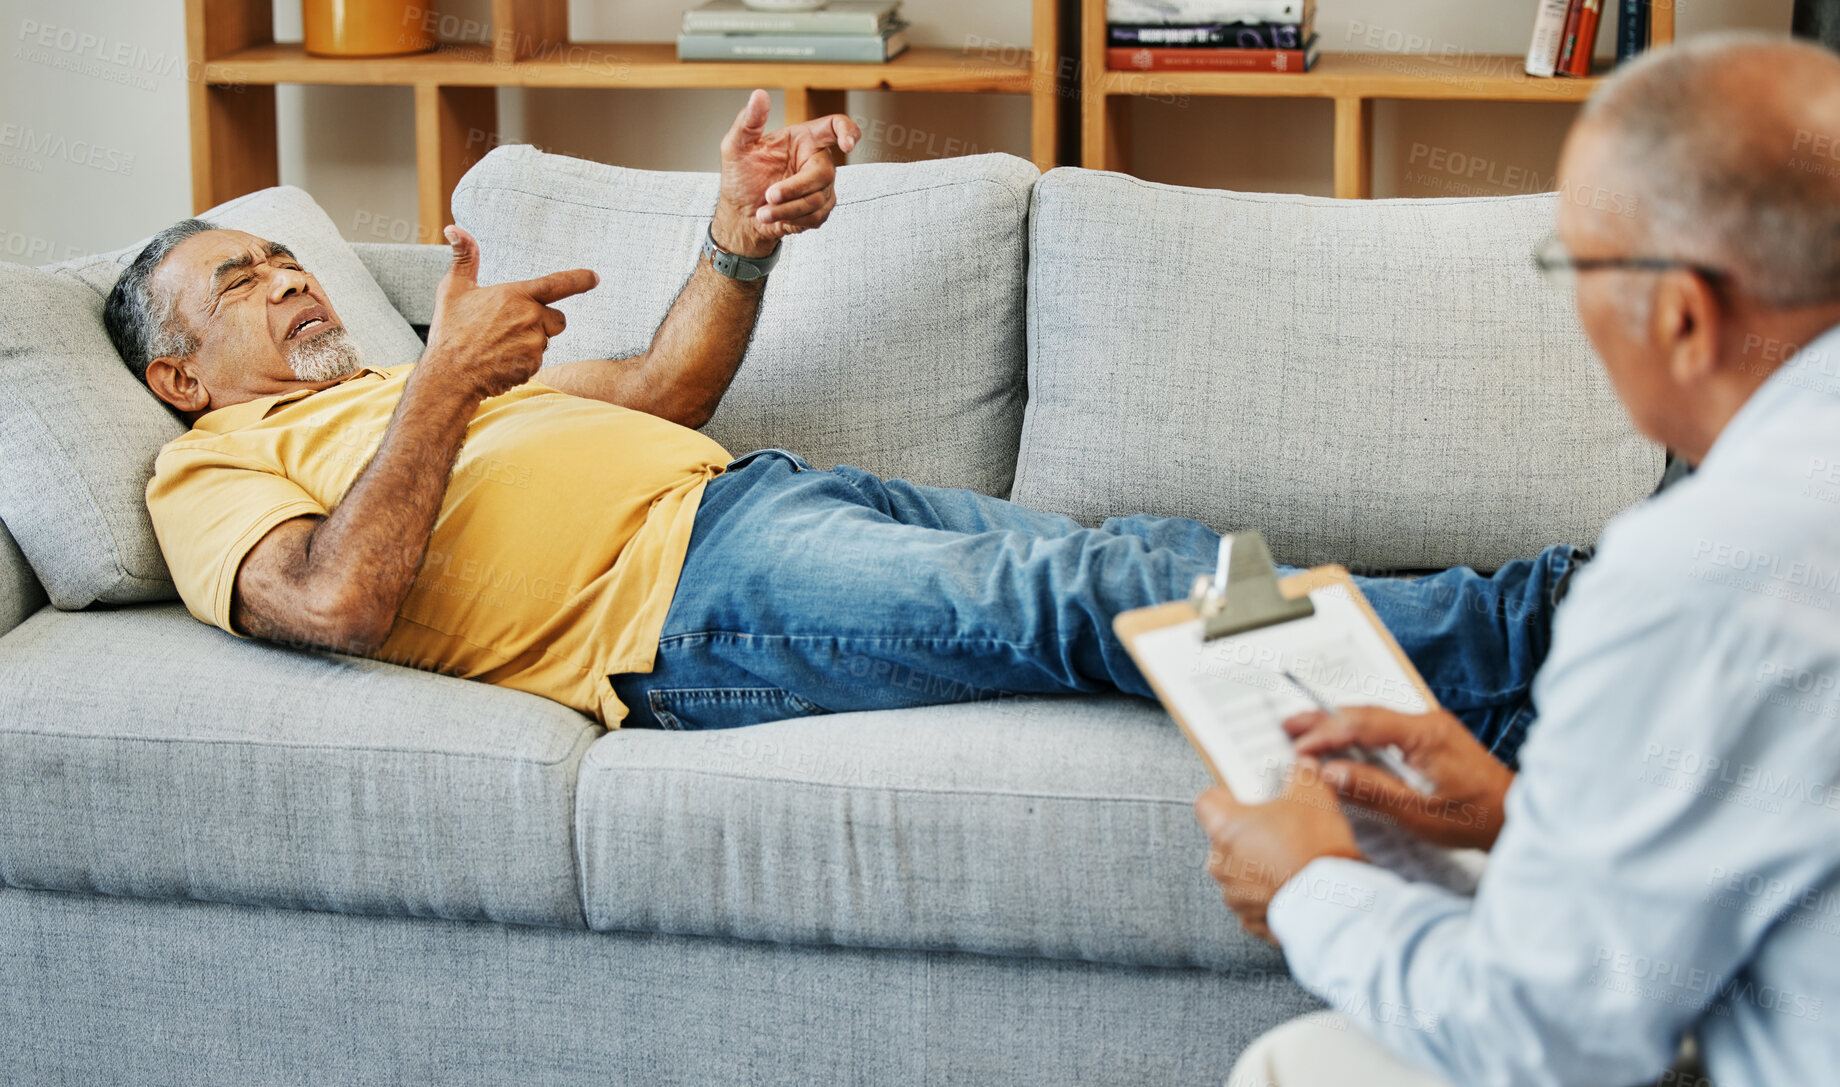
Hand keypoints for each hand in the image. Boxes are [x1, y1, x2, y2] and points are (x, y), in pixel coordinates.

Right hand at [423, 225, 598, 399]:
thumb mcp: (453, 288)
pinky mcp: (533, 365)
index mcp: (515, 295)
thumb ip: (464, 257)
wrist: (449, 375)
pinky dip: (523, 361)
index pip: (557, 284)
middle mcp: (530, 318)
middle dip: (542, 322)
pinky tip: (500, 360)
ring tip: (499, 345)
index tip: (594, 277)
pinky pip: (537, 360)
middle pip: (556, 319)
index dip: (579, 280)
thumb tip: (454, 228)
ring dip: (531, 342)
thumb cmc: (450, 331)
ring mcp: (534, 343)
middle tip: (509, 328)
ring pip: (546, 340)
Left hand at [713, 88, 860, 257]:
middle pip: (824, 173)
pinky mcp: (821, 208)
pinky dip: (792, 219)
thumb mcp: (736, 146)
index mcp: (802, 139)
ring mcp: (822, 186)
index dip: (847, 131)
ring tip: (764, 211)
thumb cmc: (740, 178)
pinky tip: (776, 216)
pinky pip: (816, 216)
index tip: (848, 144)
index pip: (833, 127)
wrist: (740, 214)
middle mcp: (816, 160)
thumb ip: (748, 121)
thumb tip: (759, 95)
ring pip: (817, 199)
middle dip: (794, 189)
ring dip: (787, 208)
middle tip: (768, 196)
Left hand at [1195, 761, 1363, 943]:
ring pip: (1240, 871)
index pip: (1206, 802)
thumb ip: (1302, 775)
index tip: (1245, 798)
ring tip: (1291, 862)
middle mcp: (1220, 863)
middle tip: (1280, 830)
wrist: (1332, 904)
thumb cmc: (1315, 846)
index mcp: (1225, 827)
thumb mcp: (1314, 795)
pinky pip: (1253, 901)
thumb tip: (1302, 766)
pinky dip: (1268, 894)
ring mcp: (1233, 895)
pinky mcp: (1250, 920)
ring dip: (1258, 867)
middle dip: (1249, 834)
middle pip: (1226, 838)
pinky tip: (1293, 887)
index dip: (1226, 797)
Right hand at [1285, 707, 1514, 851]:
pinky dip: (1358, 735)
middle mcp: (1427, 722)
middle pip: (1364, 714)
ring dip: (1338, 726)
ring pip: (1373, 719)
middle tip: (1288, 726)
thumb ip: (1371, 789)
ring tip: (1304, 732)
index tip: (1300, 748)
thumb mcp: (1418, 813)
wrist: (1514, 818)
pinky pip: (1386, 729)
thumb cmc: (1475, 818)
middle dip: (1324, 720)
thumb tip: (1329, 774)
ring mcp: (1429, 728)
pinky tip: (1340, 744)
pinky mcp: (1430, 738)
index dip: (1326, 734)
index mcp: (1425, 734)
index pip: (1363, 724)